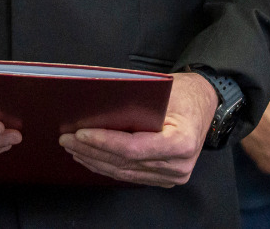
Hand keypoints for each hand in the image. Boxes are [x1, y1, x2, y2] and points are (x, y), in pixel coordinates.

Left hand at [59, 71, 214, 186]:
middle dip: (91, 151)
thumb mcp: (163, 92)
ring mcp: (172, 176)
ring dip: (95, 160)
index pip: (133, 148)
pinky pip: (130, 175)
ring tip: (72, 148)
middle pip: (125, 163)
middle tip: (66, 139)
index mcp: (181, 143)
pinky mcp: (164, 178)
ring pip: (124, 173)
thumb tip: (96, 109)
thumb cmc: (183, 93)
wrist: (204, 104)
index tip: (80, 134)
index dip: (104, 142)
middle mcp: (178, 166)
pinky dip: (107, 166)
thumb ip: (135, 104)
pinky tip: (90, 158)